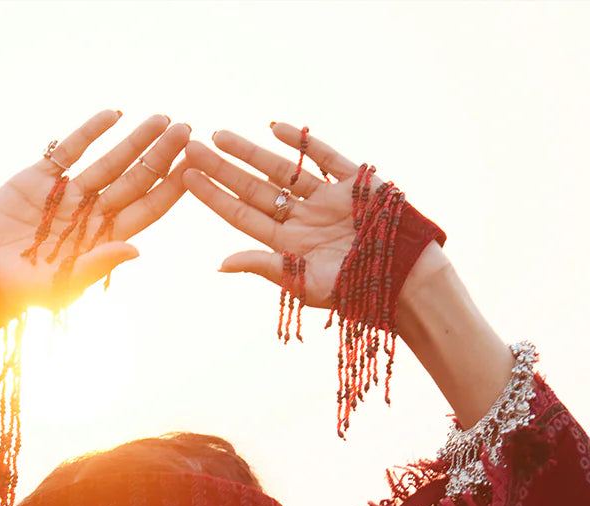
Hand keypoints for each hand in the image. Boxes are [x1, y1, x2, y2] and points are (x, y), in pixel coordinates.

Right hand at [0, 110, 188, 321]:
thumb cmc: (19, 291)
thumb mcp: (61, 284)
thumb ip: (98, 264)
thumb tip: (136, 249)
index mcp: (103, 240)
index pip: (145, 211)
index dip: (169, 189)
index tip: (192, 168)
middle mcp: (91, 215)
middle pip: (135, 181)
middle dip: (161, 156)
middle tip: (186, 130)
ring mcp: (68, 194)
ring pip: (110, 161)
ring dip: (135, 140)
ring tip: (161, 118)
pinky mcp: (40, 177)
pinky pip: (70, 150)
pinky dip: (90, 131)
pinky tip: (114, 114)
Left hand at [184, 124, 371, 306]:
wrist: (403, 282)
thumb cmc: (353, 292)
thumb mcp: (302, 283)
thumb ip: (263, 267)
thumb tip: (220, 264)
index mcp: (288, 246)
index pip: (241, 215)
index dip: (214, 195)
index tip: (186, 177)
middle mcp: (302, 220)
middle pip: (254, 188)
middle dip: (222, 168)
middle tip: (190, 145)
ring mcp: (326, 200)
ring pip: (282, 170)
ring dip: (250, 152)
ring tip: (220, 135)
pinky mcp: (354, 184)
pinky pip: (324, 157)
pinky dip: (303, 143)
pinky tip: (275, 129)